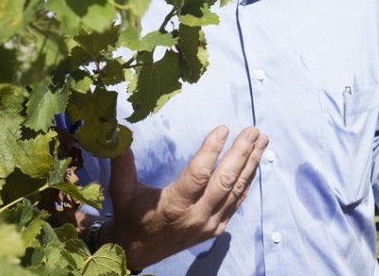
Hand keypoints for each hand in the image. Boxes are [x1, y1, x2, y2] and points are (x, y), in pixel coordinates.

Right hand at [101, 125, 267, 270]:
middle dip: (242, 153)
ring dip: (251, 163)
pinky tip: (254, 163)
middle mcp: (195, 216)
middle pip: (225, 181)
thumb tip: (117, 132)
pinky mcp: (216, 228)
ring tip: (262, 139)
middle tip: (252, 130)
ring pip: (236, 190)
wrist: (138, 251)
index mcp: (172, 205)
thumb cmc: (131, 215)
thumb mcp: (121, 190)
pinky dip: (247, 180)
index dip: (212, 150)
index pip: (199, 174)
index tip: (223, 128)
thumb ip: (122, 162)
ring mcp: (209, 224)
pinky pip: (237, 202)